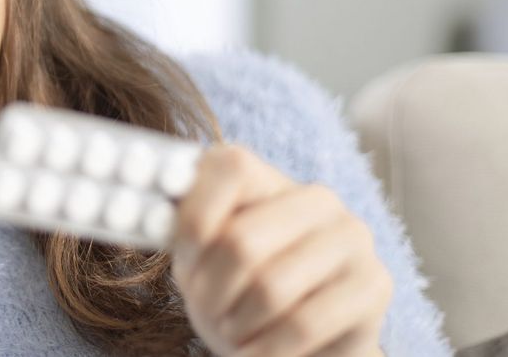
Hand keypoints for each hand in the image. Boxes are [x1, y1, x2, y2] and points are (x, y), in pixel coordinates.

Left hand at [167, 144, 391, 355]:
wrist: (297, 343)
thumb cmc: (235, 291)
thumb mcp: (198, 258)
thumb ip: (176, 230)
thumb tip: (133, 210)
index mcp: (267, 177)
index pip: (227, 169)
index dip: (193, 221)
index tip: (182, 264)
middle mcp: (317, 197)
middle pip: (241, 241)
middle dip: (211, 292)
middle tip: (205, 314)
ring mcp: (352, 237)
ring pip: (271, 287)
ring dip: (237, 324)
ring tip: (230, 333)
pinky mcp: (374, 284)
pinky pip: (305, 323)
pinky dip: (267, 349)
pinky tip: (256, 351)